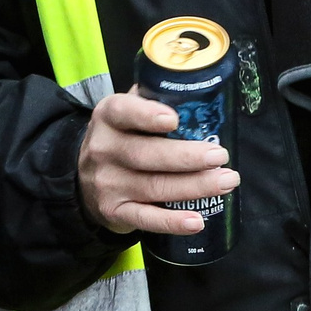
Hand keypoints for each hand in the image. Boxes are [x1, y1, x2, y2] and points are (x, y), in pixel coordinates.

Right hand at [76, 89, 236, 236]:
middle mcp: (104, 150)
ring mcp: (108, 184)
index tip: (174, 120)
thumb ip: (151, 99)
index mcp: (108, 118)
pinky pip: (146, 218)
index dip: (147, 116)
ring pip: (155, 186)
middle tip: (220, 155)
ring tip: (227, 181)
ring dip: (195, 186)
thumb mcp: (125, 113)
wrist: (83, 179)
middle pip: (147, 154)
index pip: (123, 112)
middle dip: (187, 157)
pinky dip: (173, 222)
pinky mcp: (115, 212)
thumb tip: (199, 89)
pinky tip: (197, 221)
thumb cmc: (120, 139)